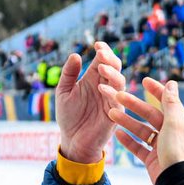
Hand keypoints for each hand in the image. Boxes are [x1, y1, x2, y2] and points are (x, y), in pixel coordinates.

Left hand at [56, 42, 125, 163]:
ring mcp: (111, 100)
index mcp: (93, 79)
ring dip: (112, 73)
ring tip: (101, 68)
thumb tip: (75, 55)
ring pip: (120, 82)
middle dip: (110, 59)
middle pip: (115, 68)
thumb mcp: (63, 92)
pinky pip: (117, 101)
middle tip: (101, 53)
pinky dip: (110, 92)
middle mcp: (105, 87)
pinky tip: (100, 87)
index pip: (103, 60)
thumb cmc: (69, 116)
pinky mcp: (114, 114)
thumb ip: (68, 74)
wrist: (73, 140)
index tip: (97, 44)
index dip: (104, 50)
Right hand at [108, 76, 183, 183]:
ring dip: (126, 121)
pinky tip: (117, 133)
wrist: (176, 181)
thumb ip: (170, 102)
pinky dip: (128, 140)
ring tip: (111, 113)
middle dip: (134, 105)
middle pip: (150, 115)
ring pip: (141, 130)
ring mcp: (161, 147)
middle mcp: (170, 132)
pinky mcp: (152, 159)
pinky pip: (138, 147)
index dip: (156, 90)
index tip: (144, 80)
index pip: (167, 101)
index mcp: (179, 122)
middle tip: (117, 95)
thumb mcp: (173, 122)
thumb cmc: (177, 150)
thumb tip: (172, 83)